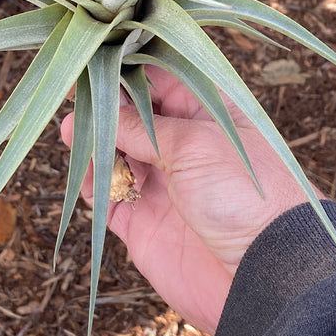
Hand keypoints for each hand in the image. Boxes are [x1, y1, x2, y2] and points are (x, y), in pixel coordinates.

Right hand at [59, 66, 322, 333]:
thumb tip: (98, 111)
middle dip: (104, 106)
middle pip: (133, 118)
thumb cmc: (246, 195)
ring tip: (71, 132)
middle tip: (74, 94)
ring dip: (94, 144)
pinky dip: (91, 184)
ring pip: (116, 156)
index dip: (130, 70)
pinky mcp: (144, 224)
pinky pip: (107, 198)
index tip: (95, 59)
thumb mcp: (194, 145)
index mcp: (208, 118)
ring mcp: (163, 186)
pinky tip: (82, 171)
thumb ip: (142, 128)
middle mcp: (184, 148)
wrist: (263, 276)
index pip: (163, 82)